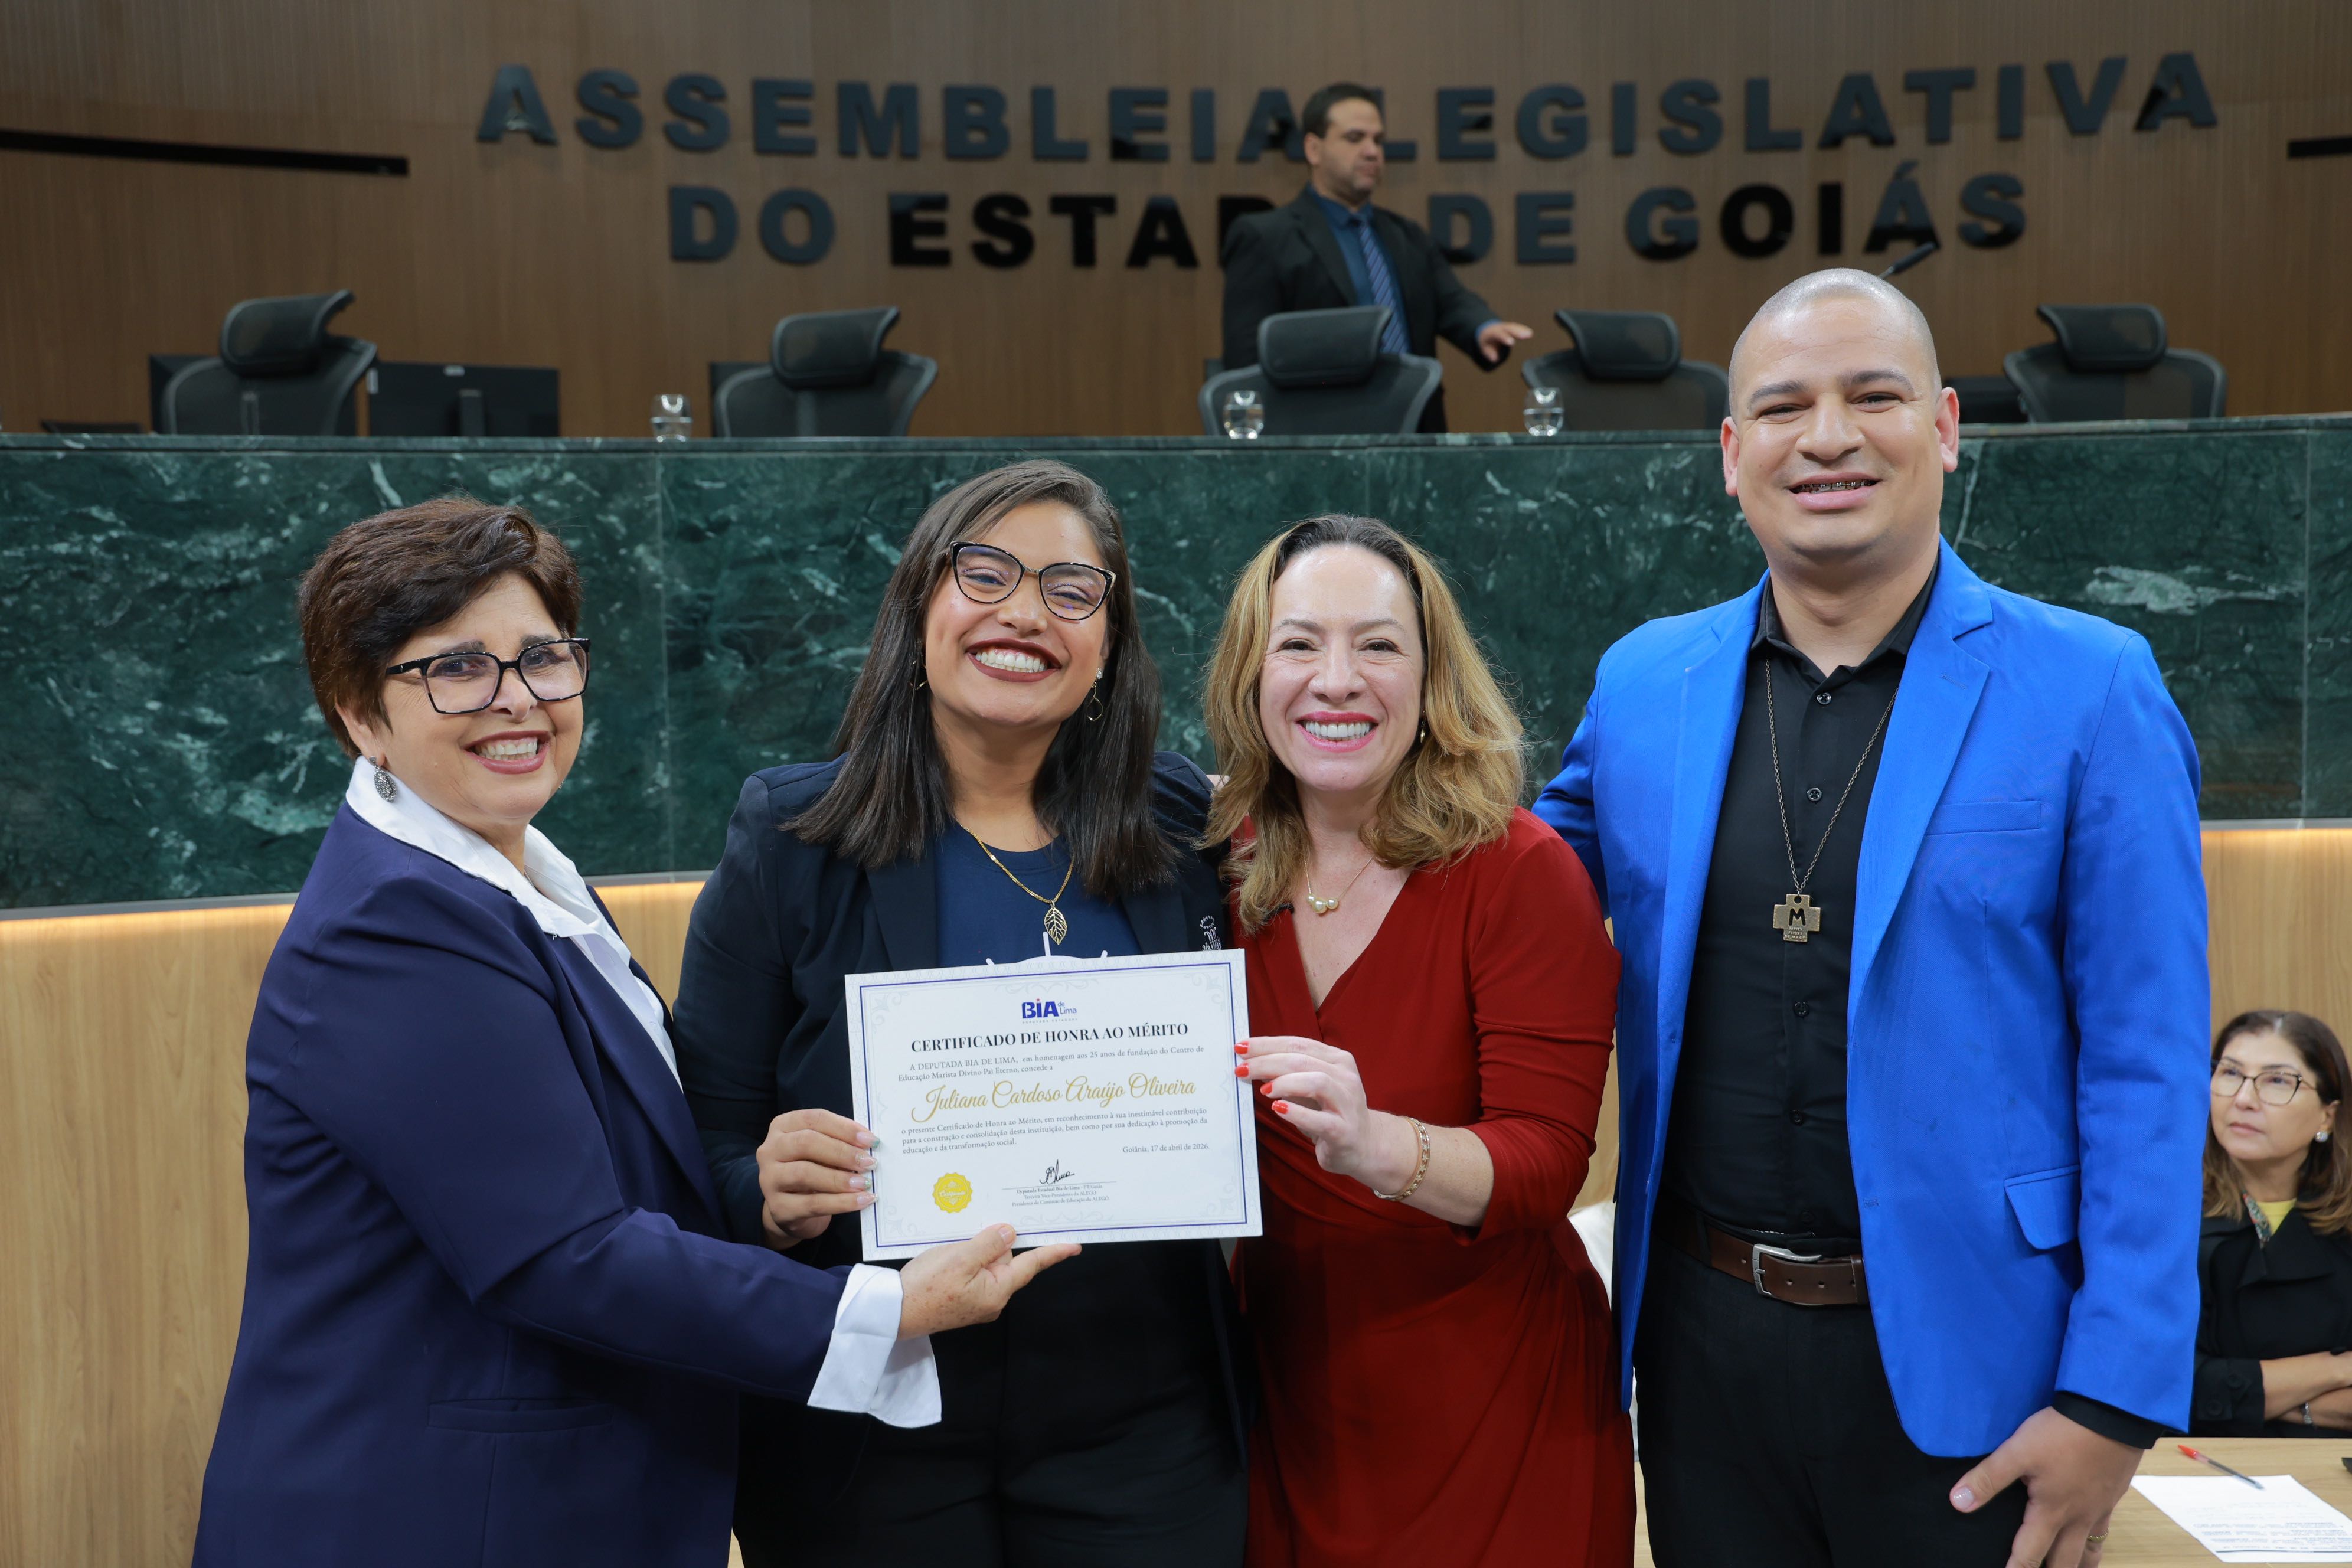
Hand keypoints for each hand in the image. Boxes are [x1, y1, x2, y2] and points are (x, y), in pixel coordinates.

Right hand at [755, 1108, 874, 1247]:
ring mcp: (769, 1179)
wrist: (791, 1210)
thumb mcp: (822, 1152)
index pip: (814, 1119)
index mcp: (782, 1127)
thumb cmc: (812, 1171)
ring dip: (840, 1178)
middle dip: (842, 1152)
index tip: (870, 1140)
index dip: (844, 1128)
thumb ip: (840, 1143)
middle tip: (869, 1162)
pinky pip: (813, 1204)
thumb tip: (869, 1144)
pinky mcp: (778, 1208)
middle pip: (806, 1143)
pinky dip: (841, 1202)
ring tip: (865, 1183)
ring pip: (805, 1173)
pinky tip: (862, 1200)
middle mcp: (770, 1150)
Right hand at [897, 1225, 1078, 1338]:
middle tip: (966, 1238)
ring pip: (987, 1263)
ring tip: (948, 1252)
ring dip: (974, 1250)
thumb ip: (988, 1244)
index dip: (1053, 1253)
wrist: (893, 1313)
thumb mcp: (959, 1259)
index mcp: (997, 1291)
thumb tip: (1010, 1233)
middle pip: (1006, 1259)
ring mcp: (977, 1300)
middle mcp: (992, 1299)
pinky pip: (973, 1271)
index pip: (1031, 1265)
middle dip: (992, 1243)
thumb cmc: (925, 1289)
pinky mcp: (962, 1298)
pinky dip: (964, 1260)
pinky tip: (945, 1258)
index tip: (1075, 1247)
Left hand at [1240, 1035, 1414, 1191]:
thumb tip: (1251, 1061)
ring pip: (1316, 1082)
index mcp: (1337, 1060)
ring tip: (1263, 1090)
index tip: (1241, 1047)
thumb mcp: (1309, 1089)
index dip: (1267, 1044)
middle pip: (1302, 1060)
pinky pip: (1320, 1120)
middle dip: (1267, 1062)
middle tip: (1242, 1068)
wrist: (1364, 1146)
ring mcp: (1347, 1103)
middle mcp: (1345, 1077)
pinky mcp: (1344, 1131)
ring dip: (1285, 1083)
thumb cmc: (1331, 1113)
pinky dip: (1296, 1113)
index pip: (1298, 1044)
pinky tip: (1278, 1109)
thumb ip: (1287, 1074)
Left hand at [1477, 319, 1534, 363]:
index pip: (1498, 334)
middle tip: (1526, 335)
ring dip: (1522, 330)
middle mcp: (1499, 327)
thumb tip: (1494, 358)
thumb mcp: (1484, 347)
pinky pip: (1517, 327)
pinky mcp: (1511, 327)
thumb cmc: (1486, 340)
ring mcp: (1506, 326)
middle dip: (1517, 331)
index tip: (1512, 342)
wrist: (1486, 328)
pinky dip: (1523, 329)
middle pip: (1509, 328)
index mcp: (1492, 332)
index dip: (1505, 338)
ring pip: (1514, 327)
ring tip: (1530, 334)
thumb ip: (1489, 353)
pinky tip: (1529, 333)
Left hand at [1951, 1405, 2140, 1567]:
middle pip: (2064, 1562)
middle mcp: (2077, 1519)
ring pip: (2090, 1552)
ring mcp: (2099, 1510)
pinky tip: (2090, 1536)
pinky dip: (2095, 1543)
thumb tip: (1958, 1503)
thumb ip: (1988, 1478)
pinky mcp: (2112, 1496)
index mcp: (2051, 1512)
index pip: (2029, 1555)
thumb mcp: (2017, 1452)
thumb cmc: (2062, 1434)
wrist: (2111, 1415)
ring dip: (2078, 1566)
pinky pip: (2104, 1531)